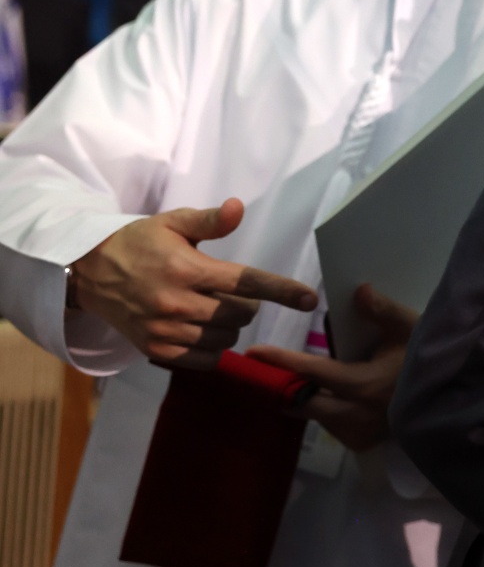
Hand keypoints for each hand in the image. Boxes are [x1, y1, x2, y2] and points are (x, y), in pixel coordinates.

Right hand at [71, 198, 318, 367]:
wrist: (90, 273)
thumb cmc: (139, 243)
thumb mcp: (172, 223)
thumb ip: (209, 221)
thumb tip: (238, 207)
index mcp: (187, 269)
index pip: (246, 283)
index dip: (282, 291)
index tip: (310, 300)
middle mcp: (177, 303)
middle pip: (241, 315)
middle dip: (246, 305)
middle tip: (228, 293)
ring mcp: (165, 330)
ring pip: (226, 338)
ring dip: (230, 326)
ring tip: (211, 309)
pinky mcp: (156, 351)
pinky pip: (206, 359)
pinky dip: (213, 347)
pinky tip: (201, 329)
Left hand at [248, 284, 418, 451]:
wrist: (449, 400)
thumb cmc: (425, 361)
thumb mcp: (410, 330)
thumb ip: (383, 311)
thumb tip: (360, 290)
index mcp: (363, 385)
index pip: (313, 372)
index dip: (282, 361)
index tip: (254, 352)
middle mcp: (354, 415)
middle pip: (302, 402)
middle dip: (285, 387)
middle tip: (269, 372)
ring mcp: (356, 433)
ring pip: (313, 415)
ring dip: (303, 398)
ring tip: (297, 381)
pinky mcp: (359, 443)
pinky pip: (328, 426)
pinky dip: (322, 410)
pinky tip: (329, 397)